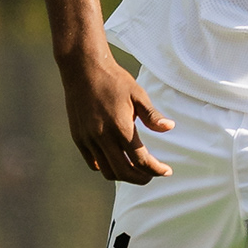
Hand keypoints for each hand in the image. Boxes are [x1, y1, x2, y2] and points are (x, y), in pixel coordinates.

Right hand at [60, 51, 173, 184]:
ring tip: (135, 169)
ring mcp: (88, 139)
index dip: (156, 169)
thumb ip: (152, 115)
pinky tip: (116, 161)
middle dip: (141, 178)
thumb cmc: (114, 80)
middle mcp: (103, 137)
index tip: (166, 171)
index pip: (141, 160)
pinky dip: (106, 167)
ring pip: (107, 171)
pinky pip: (93, 162)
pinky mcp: (78, 138)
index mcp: (121, 127)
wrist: (83, 69)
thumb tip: (169, 127)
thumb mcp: (138, 94)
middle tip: (152, 175)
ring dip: (123, 175)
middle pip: (124, 172)